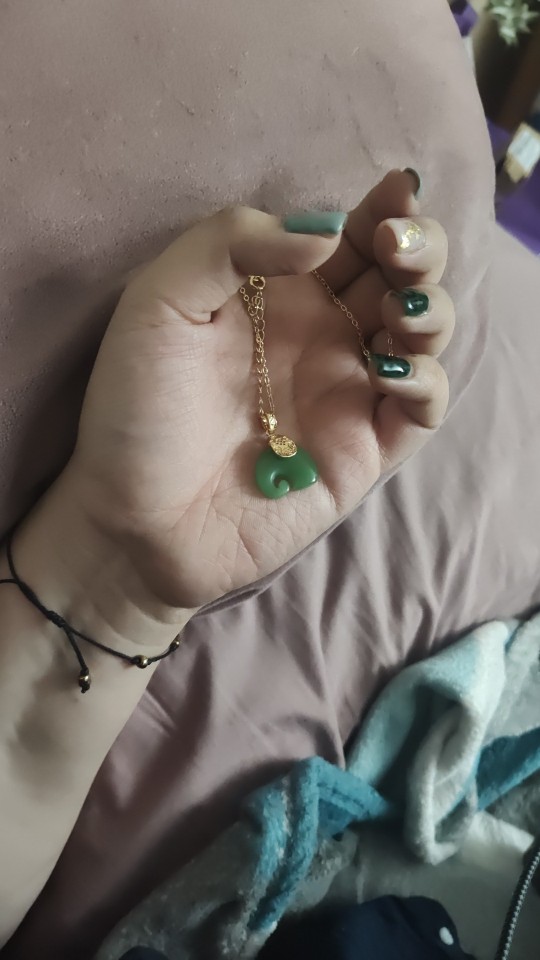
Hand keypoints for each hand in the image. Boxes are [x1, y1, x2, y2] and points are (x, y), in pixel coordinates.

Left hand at [65, 170, 452, 613]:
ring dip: (430, 310)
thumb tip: (324, 231)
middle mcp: (320, 336)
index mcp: (277, 293)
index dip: (384, 209)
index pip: (349, 237)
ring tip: (396, 310)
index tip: (398, 190)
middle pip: (399, 277)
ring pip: (423, 336)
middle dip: (419, 250)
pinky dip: (425, 381)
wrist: (133, 518)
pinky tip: (388, 371)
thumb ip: (230, 243)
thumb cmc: (134, 408)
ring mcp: (345, 393)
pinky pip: (420, 409)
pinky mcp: (362, 451)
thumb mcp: (158, 302)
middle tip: (396, 248)